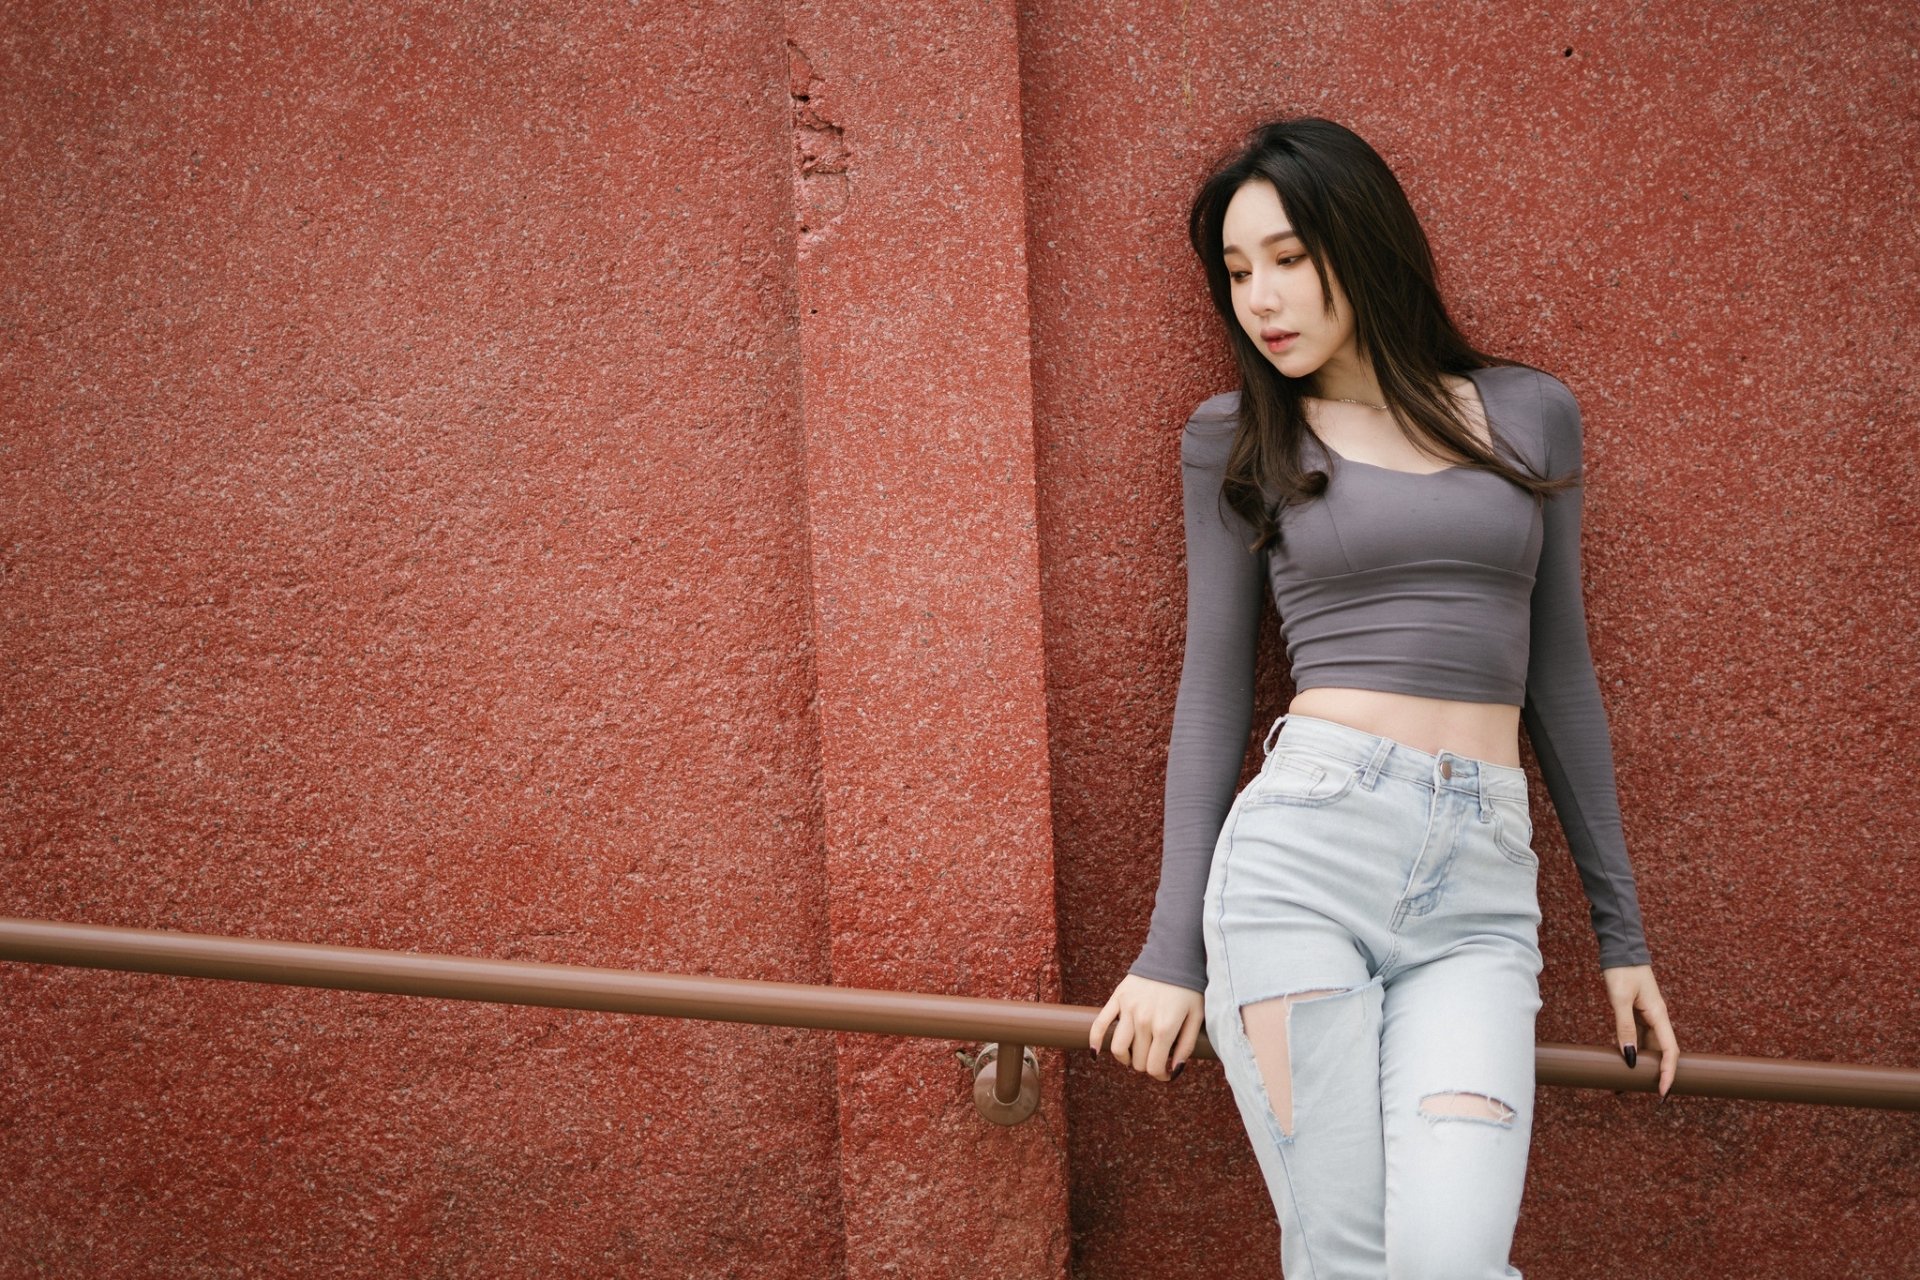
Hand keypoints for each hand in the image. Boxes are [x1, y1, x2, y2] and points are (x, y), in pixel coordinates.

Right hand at [1090, 973, 1205, 1082]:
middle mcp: (1144, 1021)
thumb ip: (1186, 1046)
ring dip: (1125, 1059)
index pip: (1154, 1067)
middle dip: (1147, 1065)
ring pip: (1117, 1049)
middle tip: (1155, 1057)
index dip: (1161, 1075)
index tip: (1166, 1072)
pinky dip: (1095, 1041)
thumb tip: (1175, 1070)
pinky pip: (1100, 1024)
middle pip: (1137, 1061)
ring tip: (1134, 1055)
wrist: (1174, 956)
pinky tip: (1096, 1053)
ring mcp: (1128, 1009)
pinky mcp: (1117, 999)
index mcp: (1165, 1027)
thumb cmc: (1189, 989)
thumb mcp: (1197, 1017)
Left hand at [1602, 963, 1678, 1099]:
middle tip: (1642, 1094)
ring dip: (1641, 1064)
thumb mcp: (1620, 1000)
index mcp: (1659, 1015)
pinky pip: (1638, 1037)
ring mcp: (1648, 1016)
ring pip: (1649, 1047)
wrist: (1620, 949)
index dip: (1668, 1073)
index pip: (1670, 1051)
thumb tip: (1628, 1057)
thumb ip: (1624, 1027)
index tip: (1662, 1093)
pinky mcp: (1637, 1013)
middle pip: (1661, 1053)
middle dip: (1656, 1074)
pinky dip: (1632, 1050)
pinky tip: (1622, 1060)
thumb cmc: (1622, 971)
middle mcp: (1657, 1018)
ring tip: (1625, 1083)